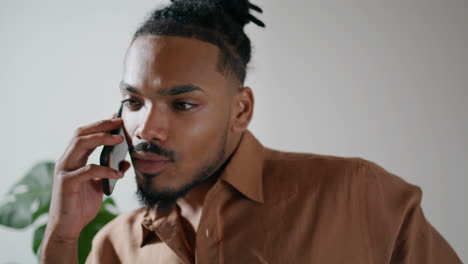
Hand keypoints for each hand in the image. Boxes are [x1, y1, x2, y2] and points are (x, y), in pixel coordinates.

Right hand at [45, 118, 130, 240]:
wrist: (68, 227)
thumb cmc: (82, 204)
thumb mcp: (100, 185)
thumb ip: (109, 171)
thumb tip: (126, 161)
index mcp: (73, 159)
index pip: (85, 135)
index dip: (100, 125)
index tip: (116, 118)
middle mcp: (66, 161)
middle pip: (81, 134)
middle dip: (101, 126)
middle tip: (119, 122)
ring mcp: (64, 171)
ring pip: (80, 145)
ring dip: (101, 139)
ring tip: (120, 139)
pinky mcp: (66, 183)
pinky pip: (88, 170)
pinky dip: (105, 169)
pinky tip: (119, 173)